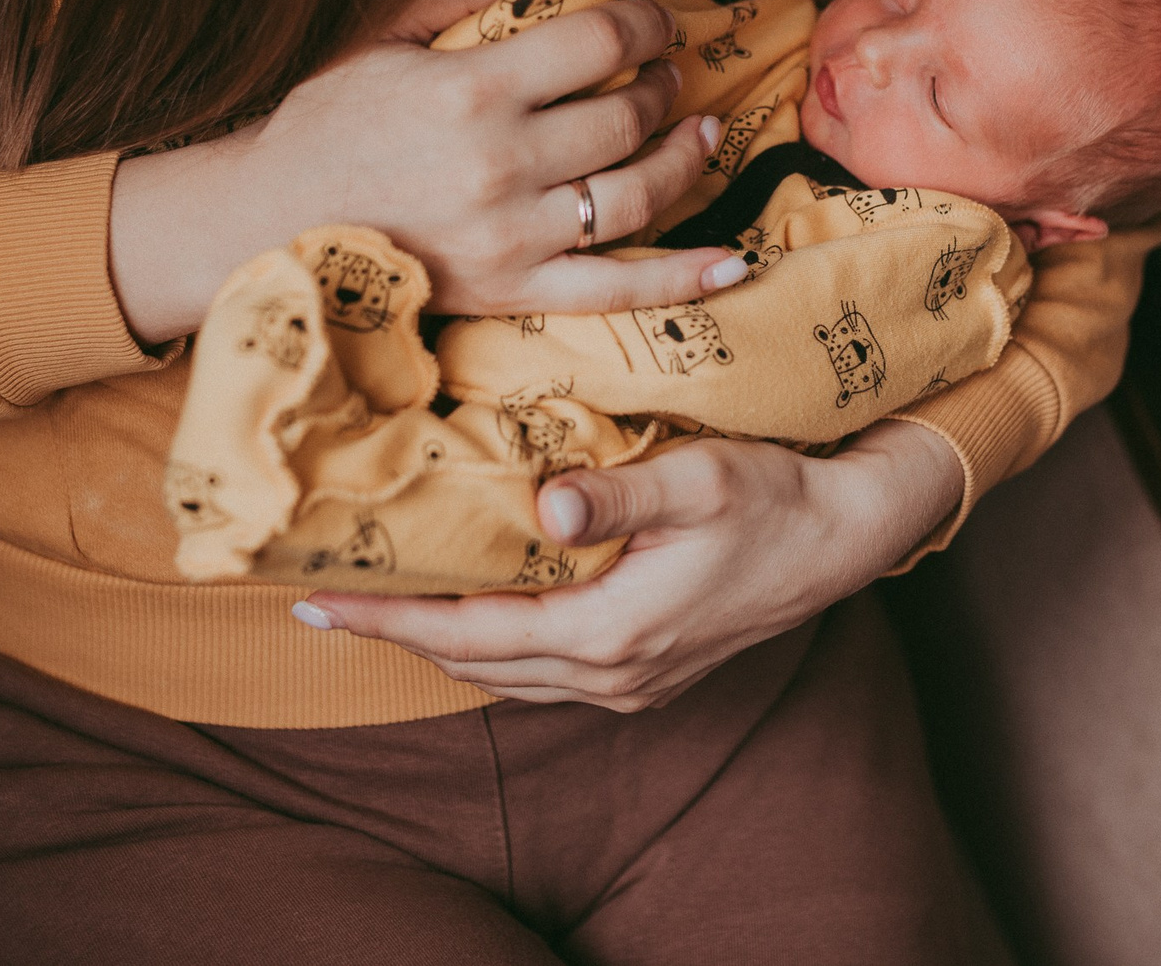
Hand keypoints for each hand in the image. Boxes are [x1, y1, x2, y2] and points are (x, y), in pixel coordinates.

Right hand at [109, 0, 746, 340]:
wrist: (267, 222)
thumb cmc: (323, 123)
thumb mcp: (379, 34)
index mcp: (473, 90)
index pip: (598, 45)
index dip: (644, 24)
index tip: (653, 20)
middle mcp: (503, 164)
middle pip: (627, 118)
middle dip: (664, 87)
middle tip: (668, 75)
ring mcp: (514, 236)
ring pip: (636, 194)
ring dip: (684, 158)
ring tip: (699, 132)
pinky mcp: (514, 291)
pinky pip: (618, 291)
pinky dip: (682, 276)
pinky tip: (734, 262)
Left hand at [302, 418, 968, 709]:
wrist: (846, 537)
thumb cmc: (775, 498)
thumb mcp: (700, 478)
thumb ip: (618, 493)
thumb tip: (547, 501)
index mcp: (610, 632)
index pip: (468, 633)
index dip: (387, 618)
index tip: (314, 603)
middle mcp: (610, 674)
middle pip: (471, 663)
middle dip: (393, 632)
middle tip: (316, 600)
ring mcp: (629, 683)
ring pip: (502, 673)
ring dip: (437, 640)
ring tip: (375, 601)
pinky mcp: (644, 672)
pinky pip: (539, 669)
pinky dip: (487, 644)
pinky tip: (465, 607)